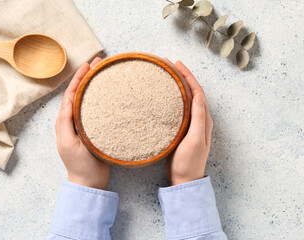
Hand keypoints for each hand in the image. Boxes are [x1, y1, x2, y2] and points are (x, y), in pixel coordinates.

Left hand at [55, 57, 109, 189]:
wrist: (90, 181)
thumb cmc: (78, 164)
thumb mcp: (69, 143)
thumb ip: (66, 122)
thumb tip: (68, 100)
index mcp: (65, 121)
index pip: (71, 94)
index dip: (79, 78)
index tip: (88, 65)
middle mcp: (75, 119)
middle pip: (80, 93)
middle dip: (87, 76)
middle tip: (99, 63)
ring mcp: (86, 124)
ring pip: (89, 99)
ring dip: (95, 85)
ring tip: (104, 72)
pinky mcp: (96, 129)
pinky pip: (98, 109)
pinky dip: (102, 98)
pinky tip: (111, 93)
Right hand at [165, 59, 213, 184]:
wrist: (184, 179)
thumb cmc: (189, 162)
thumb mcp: (195, 140)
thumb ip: (198, 118)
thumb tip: (199, 96)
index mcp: (204, 119)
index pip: (197, 91)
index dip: (188, 76)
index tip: (176, 64)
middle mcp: (199, 118)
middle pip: (191, 91)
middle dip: (182, 76)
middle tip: (168, 64)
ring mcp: (190, 123)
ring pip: (185, 98)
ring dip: (177, 84)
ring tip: (166, 74)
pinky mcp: (182, 128)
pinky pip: (179, 107)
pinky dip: (173, 97)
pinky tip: (164, 95)